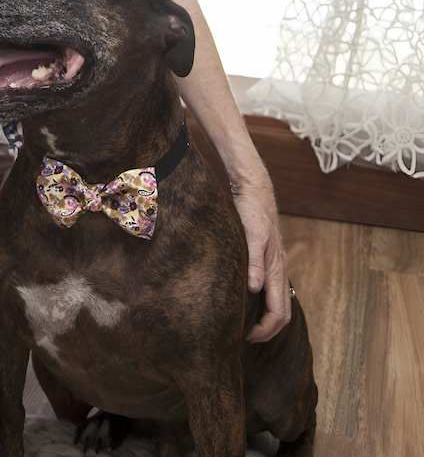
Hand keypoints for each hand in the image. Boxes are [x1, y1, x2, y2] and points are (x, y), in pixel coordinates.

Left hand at [231, 171, 290, 341]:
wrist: (255, 188)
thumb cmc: (251, 210)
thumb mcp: (250, 235)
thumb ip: (253, 261)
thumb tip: (254, 290)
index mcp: (276, 268)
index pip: (278, 313)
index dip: (264, 330)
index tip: (245, 337)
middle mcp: (278, 269)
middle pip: (282, 312)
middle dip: (268, 330)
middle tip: (245, 338)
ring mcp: (274, 264)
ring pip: (278, 300)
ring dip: (265, 317)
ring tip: (244, 324)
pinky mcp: (267, 257)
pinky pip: (270, 287)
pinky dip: (263, 301)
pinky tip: (246, 299)